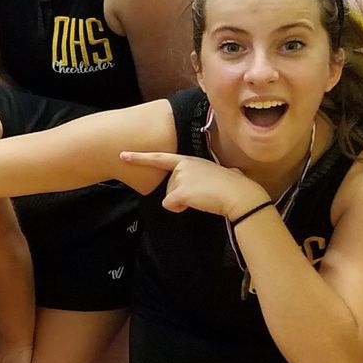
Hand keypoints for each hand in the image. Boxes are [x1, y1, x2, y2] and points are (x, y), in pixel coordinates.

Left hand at [119, 150, 265, 218]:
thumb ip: (212, 173)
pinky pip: (171, 205)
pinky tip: (195, 203)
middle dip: (180, 194)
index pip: (160, 157)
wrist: (239, 194)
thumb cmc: (234, 186)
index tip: (123, 154)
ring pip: (169, 197)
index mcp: (189, 160)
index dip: (140, 157)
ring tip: (202, 196)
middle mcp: (182, 166)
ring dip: (182, 201)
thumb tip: (236, 174)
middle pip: (168, 186)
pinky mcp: (180, 191)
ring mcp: (180, 178)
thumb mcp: (222, 172)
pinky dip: (180, 208)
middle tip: (202, 192)